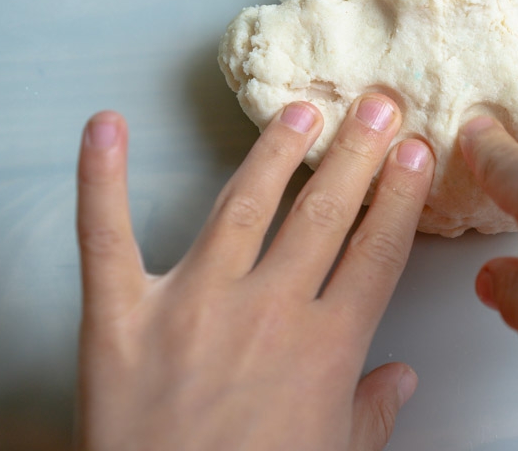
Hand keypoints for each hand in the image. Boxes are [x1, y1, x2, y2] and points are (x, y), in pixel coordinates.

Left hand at [75, 94, 432, 450]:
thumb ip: (373, 411)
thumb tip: (401, 379)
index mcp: (326, 347)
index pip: (377, 249)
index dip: (401, 195)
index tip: (415, 154)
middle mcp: (266, 312)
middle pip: (324, 213)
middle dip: (357, 152)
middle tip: (378, 106)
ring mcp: (191, 305)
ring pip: (242, 205)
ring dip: (276, 150)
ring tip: (301, 111)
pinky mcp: (120, 316)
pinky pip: (108, 237)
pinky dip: (102, 180)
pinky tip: (107, 129)